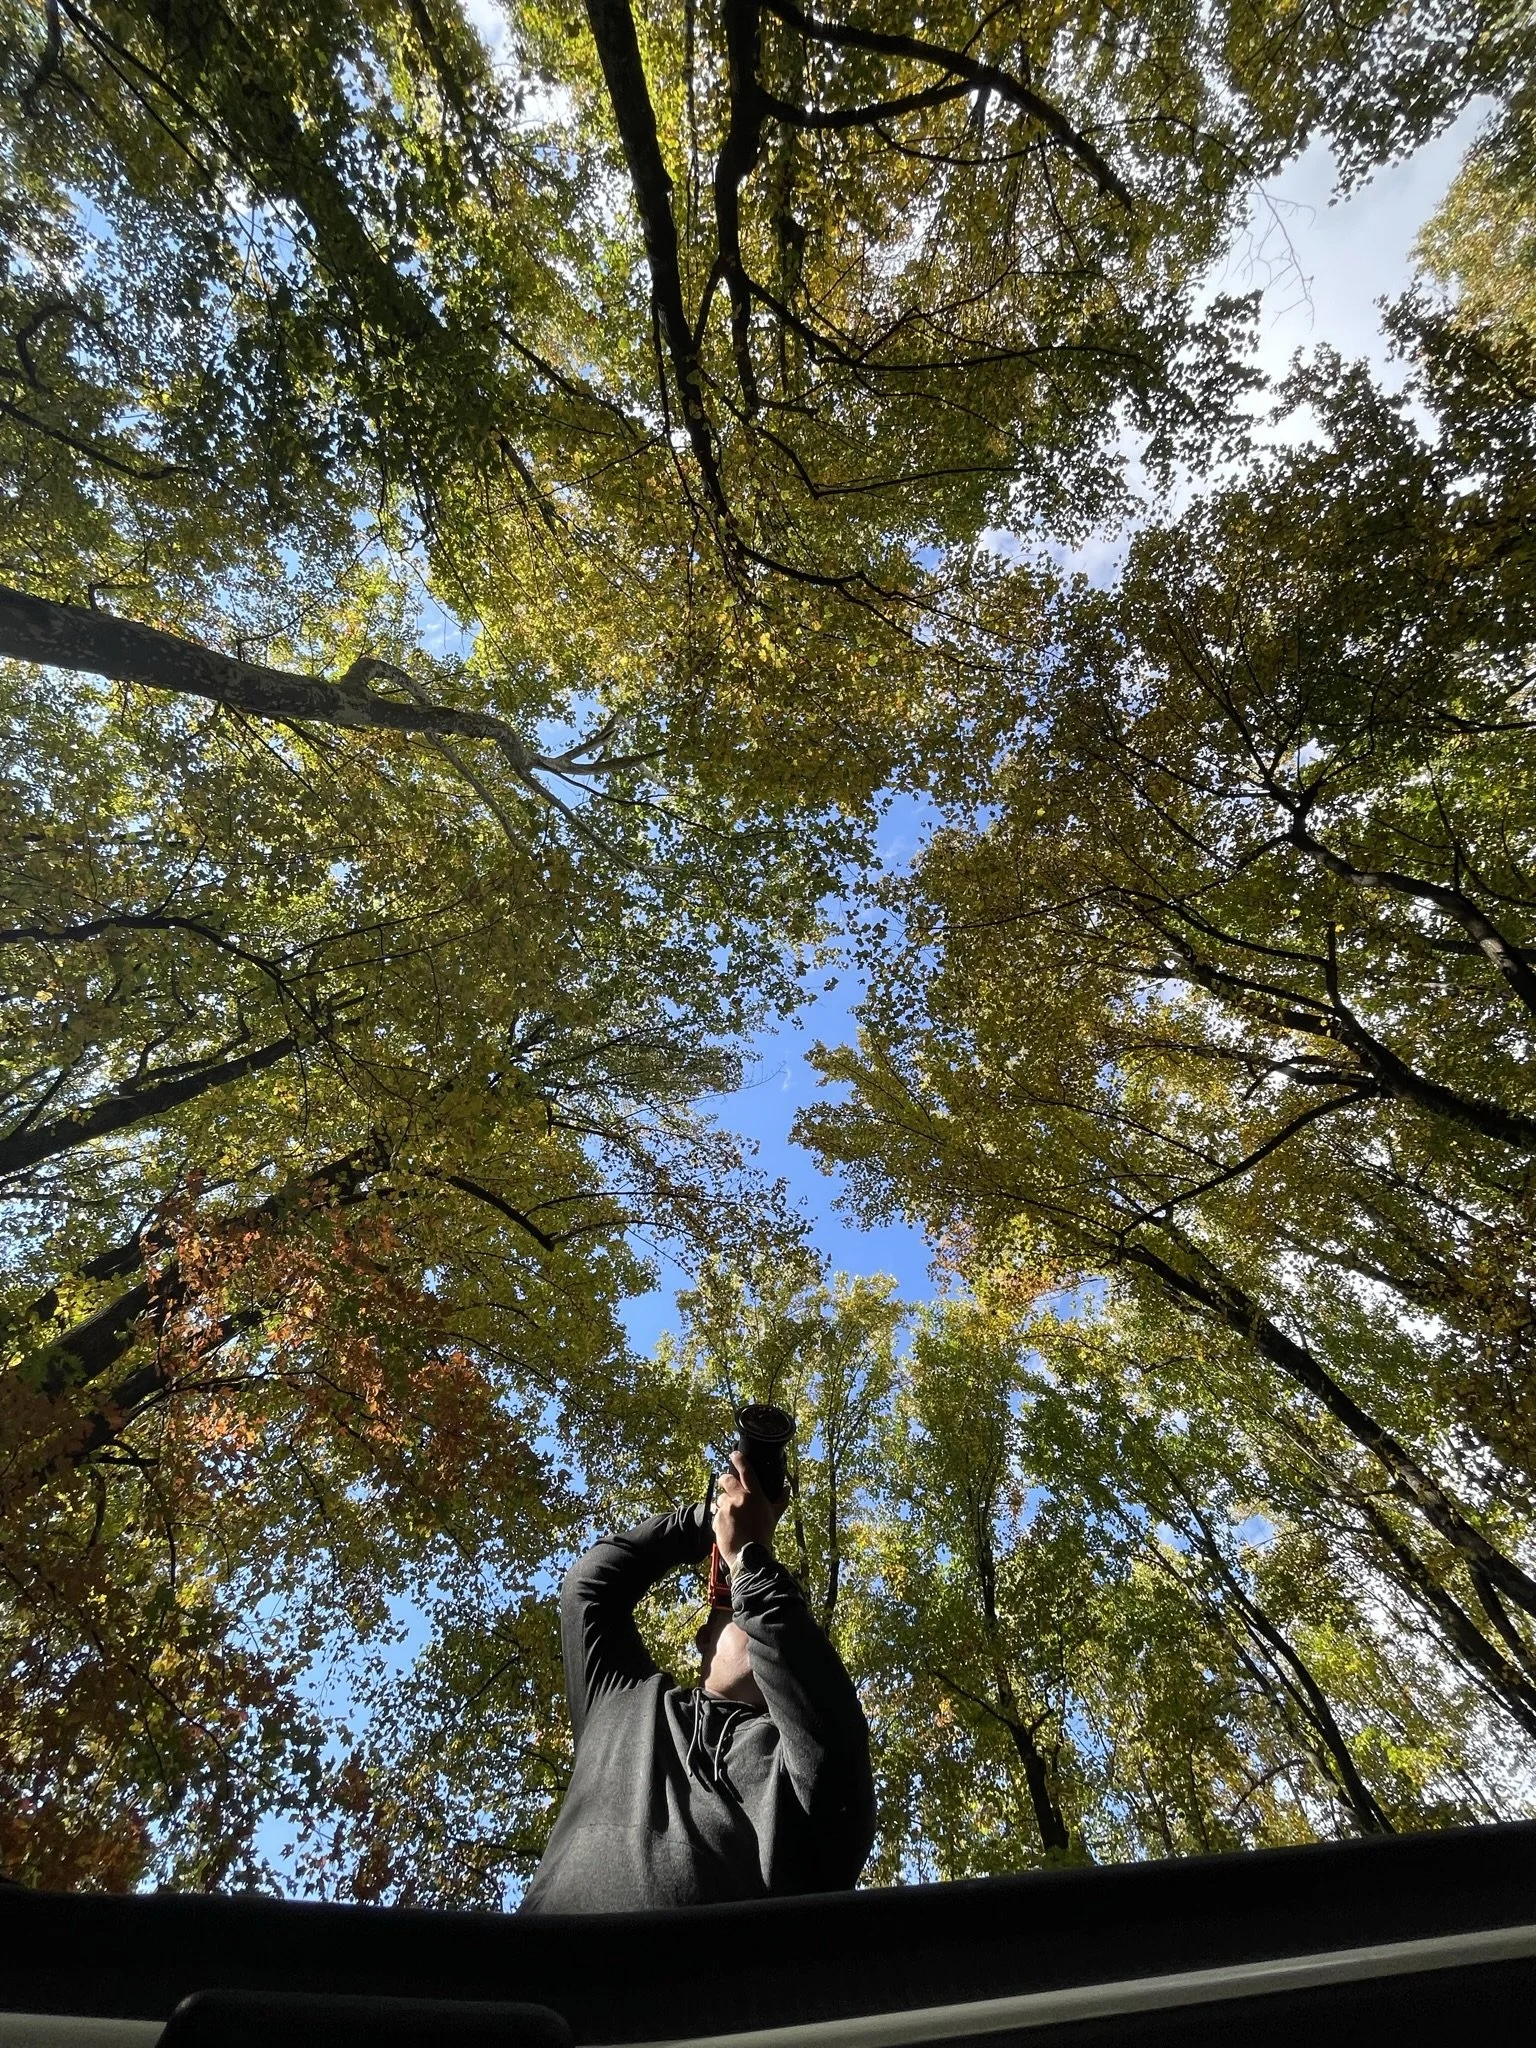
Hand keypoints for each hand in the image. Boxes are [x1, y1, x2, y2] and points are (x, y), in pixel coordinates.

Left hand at [712, 1450, 785, 1569]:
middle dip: (725, 1480)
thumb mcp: (773, 1516)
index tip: (734, 1454)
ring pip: (720, 1498)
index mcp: (754, 1495)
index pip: (746, 1471)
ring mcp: (726, 1508)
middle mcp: (739, 1498)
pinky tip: (728, 1526)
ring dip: (724, 1503)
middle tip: (727, 1484)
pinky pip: (716, 1513)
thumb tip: (787, 1489)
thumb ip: (781, 1501)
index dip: (739, 1460)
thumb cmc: (763, 1535)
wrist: (748, 1554)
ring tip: (732, 1515)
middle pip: (727, 1480)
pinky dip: (720, 1517)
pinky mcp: (717, 1518)